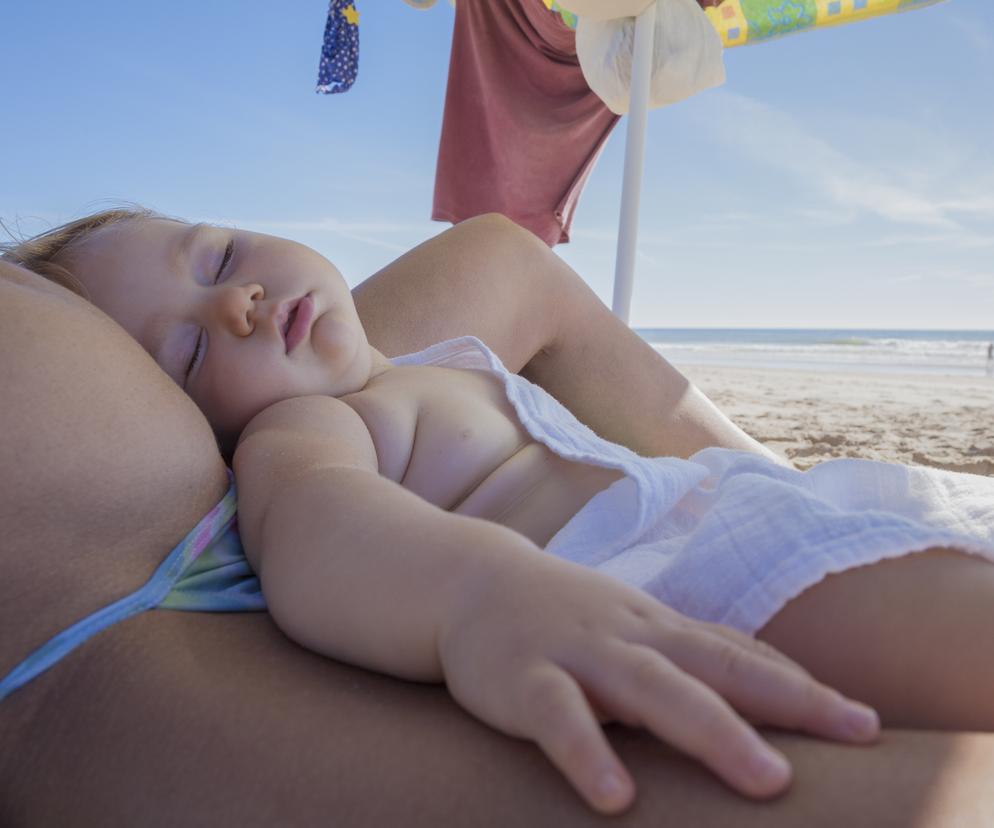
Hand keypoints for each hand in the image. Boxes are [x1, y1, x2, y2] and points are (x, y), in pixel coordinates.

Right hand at [437, 555, 878, 814]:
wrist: (471, 581)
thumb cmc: (566, 614)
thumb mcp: (633, 627)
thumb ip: (690, 653)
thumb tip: (768, 683)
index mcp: (657, 627)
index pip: (738, 654)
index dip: (800, 688)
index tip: (863, 724)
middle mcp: (629, 635)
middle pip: (712, 667)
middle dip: (782, 703)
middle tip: (851, 737)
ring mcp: (577, 653)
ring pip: (650, 687)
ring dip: (711, 730)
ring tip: (765, 780)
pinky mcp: (524, 677)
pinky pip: (558, 716)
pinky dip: (588, 751)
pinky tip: (616, 797)